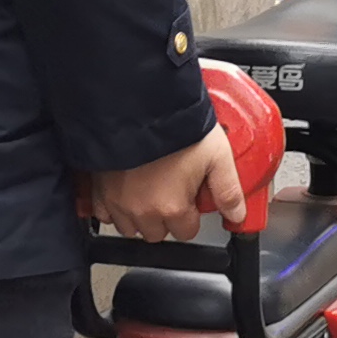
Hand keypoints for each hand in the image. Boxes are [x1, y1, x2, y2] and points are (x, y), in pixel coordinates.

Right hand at [82, 123, 241, 241]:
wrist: (140, 104)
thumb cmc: (177, 126)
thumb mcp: (217, 156)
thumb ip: (229, 190)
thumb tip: (237, 214)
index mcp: (172, 207)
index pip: (186, 232)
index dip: (192, 214)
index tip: (191, 197)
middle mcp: (142, 210)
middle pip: (158, 233)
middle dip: (167, 218)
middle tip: (172, 191)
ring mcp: (117, 202)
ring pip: (130, 228)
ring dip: (141, 216)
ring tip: (150, 191)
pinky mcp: (99, 190)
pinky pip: (104, 214)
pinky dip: (115, 208)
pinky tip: (127, 191)